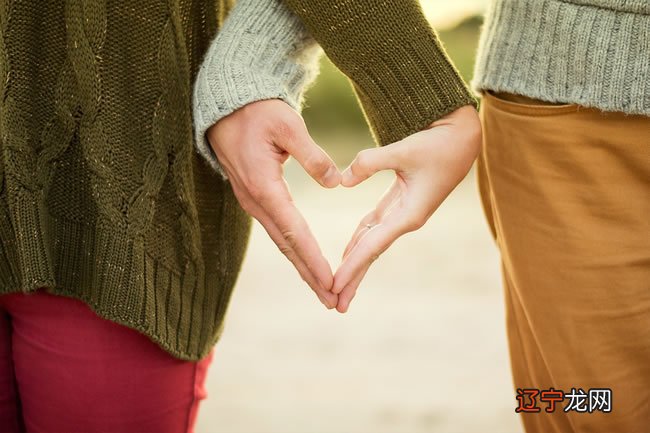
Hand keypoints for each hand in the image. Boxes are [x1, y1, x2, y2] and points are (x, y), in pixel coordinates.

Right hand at [206, 99, 340, 308]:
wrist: (226, 106)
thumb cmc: (257, 112)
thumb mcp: (288, 125)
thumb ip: (312, 155)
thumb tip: (336, 183)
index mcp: (264, 186)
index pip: (294, 231)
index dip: (313, 258)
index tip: (331, 281)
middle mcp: (256, 201)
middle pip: (287, 246)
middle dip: (310, 275)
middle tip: (332, 301)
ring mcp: (252, 202)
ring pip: (281, 242)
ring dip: (302, 267)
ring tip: (323, 290)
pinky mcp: (255, 198)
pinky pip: (277, 230)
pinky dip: (293, 250)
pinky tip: (305, 261)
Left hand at [333, 105, 481, 312]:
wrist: (463, 137)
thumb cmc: (439, 144)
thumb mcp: (404, 150)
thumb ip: (370, 163)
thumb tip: (342, 181)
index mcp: (409, 215)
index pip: (373, 246)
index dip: (352, 267)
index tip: (334, 286)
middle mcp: (406, 219)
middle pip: (371, 253)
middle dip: (353, 278)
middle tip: (334, 304)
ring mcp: (403, 213)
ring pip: (372, 243)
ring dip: (355, 263)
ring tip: (337, 286)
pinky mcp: (400, 202)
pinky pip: (374, 227)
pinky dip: (359, 240)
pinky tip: (348, 253)